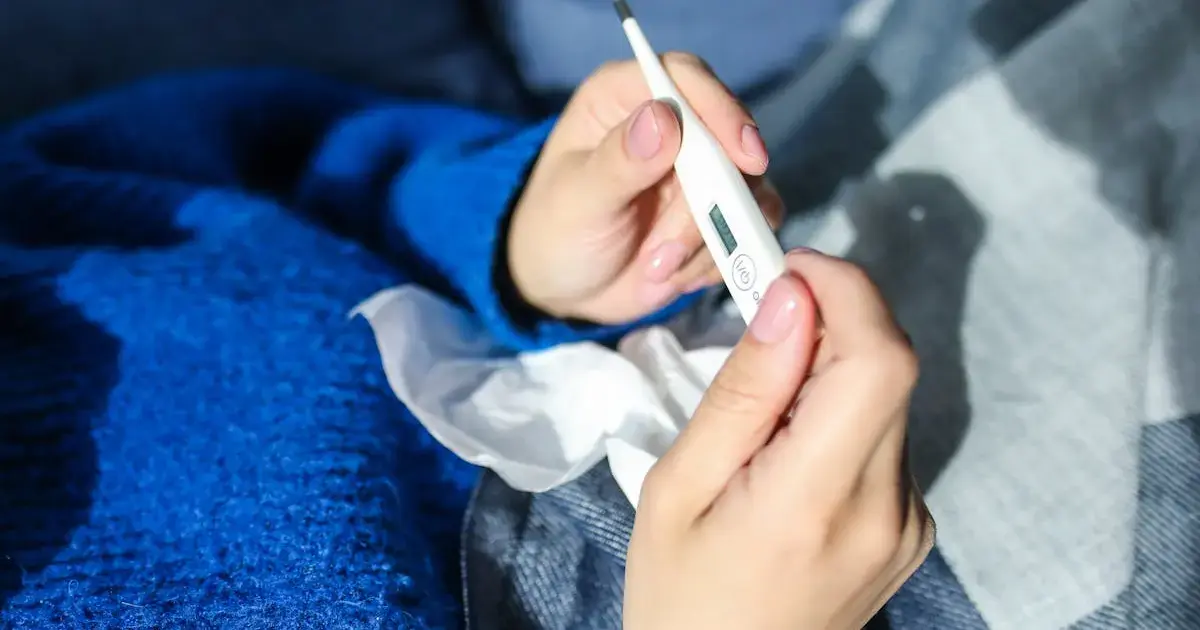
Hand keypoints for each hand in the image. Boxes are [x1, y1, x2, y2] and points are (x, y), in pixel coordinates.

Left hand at [507, 53, 783, 324]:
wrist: (566, 288)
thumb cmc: (557, 231)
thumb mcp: (578, 199)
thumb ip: (619, 161)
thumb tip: (664, 118)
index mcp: (623, 97)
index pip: (684, 78)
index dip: (720, 110)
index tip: (746, 158)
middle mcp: (670, 122)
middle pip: (726, 140)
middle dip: (704, 207)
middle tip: (663, 256)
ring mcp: (700, 167)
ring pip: (744, 189)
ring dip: (707, 241)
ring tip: (655, 269)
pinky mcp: (720, 208)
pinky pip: (750, 225)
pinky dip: (719, 257)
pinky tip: (678, 275)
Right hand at [623, 249, 933, 629]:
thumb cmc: (680, 594)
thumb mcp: (676, 489)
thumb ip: (742, 393)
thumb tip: (791, 300)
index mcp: (815, 501)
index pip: (879, 360)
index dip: (846, 291)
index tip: (788, 268)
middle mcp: (886, 511)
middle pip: (890, 367)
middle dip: (831, 320)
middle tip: (761, 319)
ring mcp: (909, 523)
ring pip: (887, 397)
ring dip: (831, 371)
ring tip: (761, 416)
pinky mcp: (912, 527)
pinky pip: (885, 436)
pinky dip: (840, 414)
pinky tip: (788, 452)